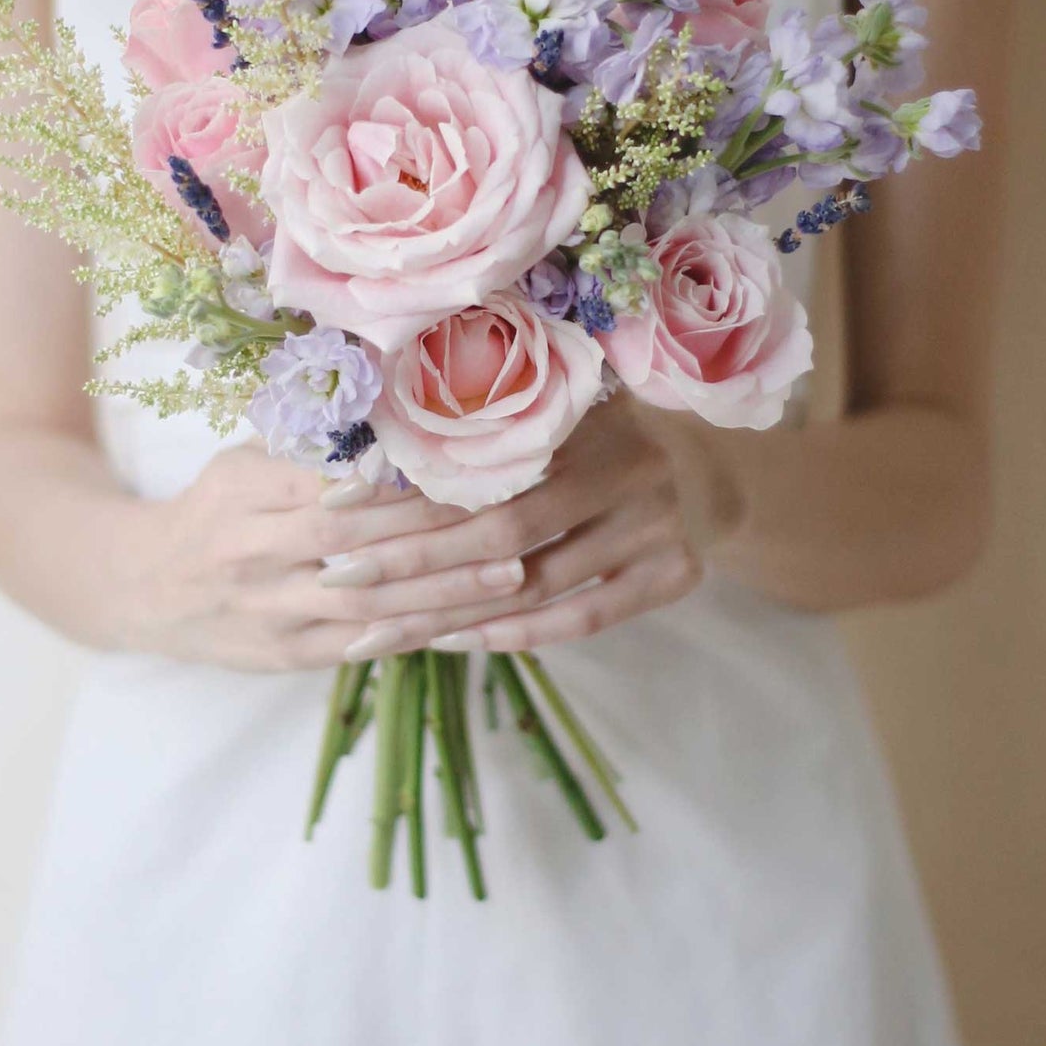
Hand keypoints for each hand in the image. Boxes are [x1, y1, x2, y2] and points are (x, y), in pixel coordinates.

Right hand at [108, 440, 540, 671]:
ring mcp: (272, 611)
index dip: (396, 476)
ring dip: (444, 590)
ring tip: (513, 572)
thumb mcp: (243, 458)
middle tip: (509, 510)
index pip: (327, 481)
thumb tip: (392, 394)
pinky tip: (474, 620)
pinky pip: (363, 645)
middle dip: (435, 529)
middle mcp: (253, 554)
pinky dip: (419, 632)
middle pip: (354, 542)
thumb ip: (308, 439)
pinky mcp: (289, 655)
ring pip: (369, 603)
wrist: (145, 590)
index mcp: (242, 491)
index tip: (461, 458)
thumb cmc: (216, 508)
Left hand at [318, 399, 711, 661]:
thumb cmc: (602, 432)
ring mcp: (654, 524)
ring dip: (450, 610)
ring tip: (379, 628)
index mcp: (584, 412)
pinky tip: (455, 641)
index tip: (330, 512)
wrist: (715, 468)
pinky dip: (514, 633)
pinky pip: (583, 616)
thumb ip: (484, 419)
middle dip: (411, 561)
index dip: (399, 490)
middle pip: (500, 530)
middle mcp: (624, 465)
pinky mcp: (675, 575)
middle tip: (339, 583)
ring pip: (534, 583)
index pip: (477, 462)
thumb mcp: (555, 405)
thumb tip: (364, 448)